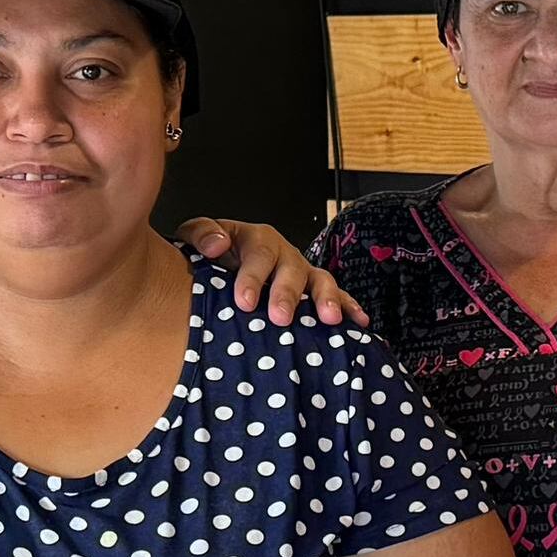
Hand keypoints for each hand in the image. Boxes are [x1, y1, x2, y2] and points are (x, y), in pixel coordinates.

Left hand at [181, 219, 365, 326]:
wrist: (221, 265)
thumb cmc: (212, 254)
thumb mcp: (197, 237)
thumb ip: (202, 235)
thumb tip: (218, 245)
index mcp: (255, 239)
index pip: (257, 255)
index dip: (252, 277)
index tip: (244, 301)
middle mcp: (283, 254)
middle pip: (291, 269)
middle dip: (287, 294)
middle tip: (280, 317)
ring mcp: (302, 272)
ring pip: (319, 280)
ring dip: (325, 299)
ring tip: (327, 318)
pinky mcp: (315, 290)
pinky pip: (336, 295)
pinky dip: (349, 306)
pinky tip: (359, 321)